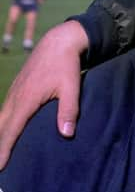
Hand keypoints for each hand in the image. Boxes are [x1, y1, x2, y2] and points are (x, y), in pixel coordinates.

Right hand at [0, 20, 87, 168]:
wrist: (59, 42)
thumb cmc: (66, 66)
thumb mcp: (71, 87)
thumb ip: (68, 110)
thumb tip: (66, 134)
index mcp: (26, 100)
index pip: (11, 130)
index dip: (4, 149)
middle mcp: (15, 97)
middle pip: (0, 127)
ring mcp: (14, 92)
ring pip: (0, 118)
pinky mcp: (17, 88)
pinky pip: (5, 110)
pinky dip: (2, 124)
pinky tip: (4, 131)